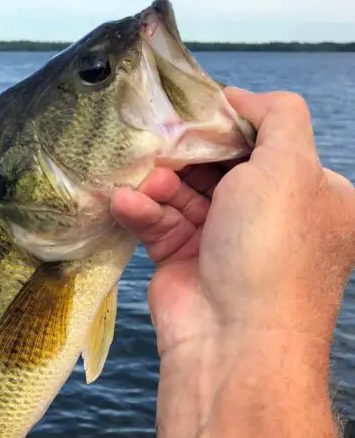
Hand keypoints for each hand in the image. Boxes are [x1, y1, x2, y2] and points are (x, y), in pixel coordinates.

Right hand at [111, 88, 354, 370]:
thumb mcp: (292, 167)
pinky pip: (161, 222)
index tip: (198, 111)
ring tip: (143, 182)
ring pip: (184, 193)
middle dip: (188, 155)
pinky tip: (127, 203)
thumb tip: (240, 96)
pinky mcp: (183, 258)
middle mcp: (268, 218)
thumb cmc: (271, 250)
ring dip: (160, 183)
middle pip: (220, 165)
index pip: (268, 144)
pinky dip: (143, 211)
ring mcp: (224, 240)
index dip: (233, 125)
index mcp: (310, 196)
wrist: (233, 341)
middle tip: (159, 140)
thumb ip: (278, 115)